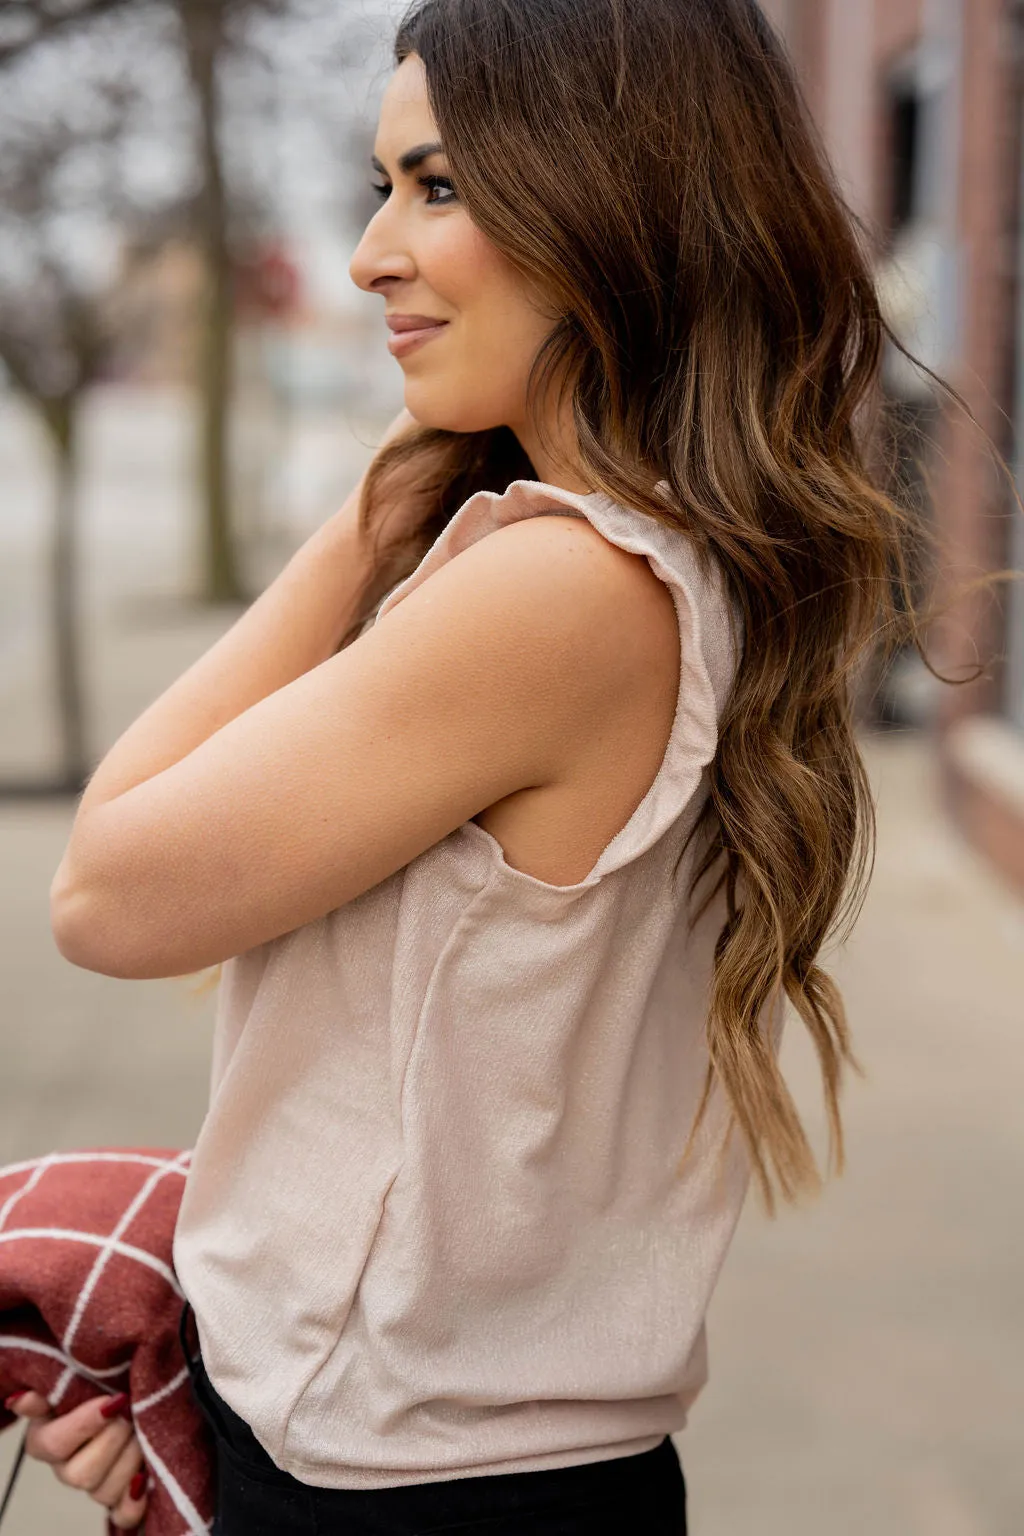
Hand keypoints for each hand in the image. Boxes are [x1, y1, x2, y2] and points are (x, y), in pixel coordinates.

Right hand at [5, 1389, 149, 1529]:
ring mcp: (93, 1485)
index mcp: (45, 1441)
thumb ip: (45, 1394)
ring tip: (142, 1432)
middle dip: (113, 1439)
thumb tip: (20, 1400)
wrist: (124, 1395)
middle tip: (130, 1413)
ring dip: (130, 1459)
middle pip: (81, 1475)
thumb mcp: (71, 1381)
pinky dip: (134, 1502)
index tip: (113, 1400)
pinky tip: (143, 1479)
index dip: (85, 1424)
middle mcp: (66, 1469)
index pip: (55, 1445)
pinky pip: (122, 1514)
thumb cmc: (94, 1386)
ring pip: (103, 1492)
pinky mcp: (118, 1497)